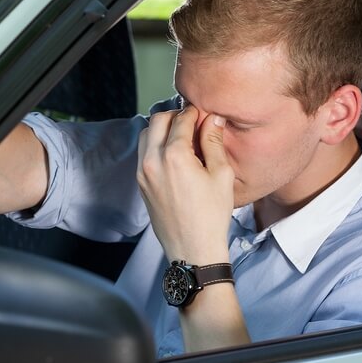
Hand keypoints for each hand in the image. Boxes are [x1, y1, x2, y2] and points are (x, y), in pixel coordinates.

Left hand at [137, 106, 233, 263]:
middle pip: (158, 119)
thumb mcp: (221, 175)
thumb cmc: (211, 215)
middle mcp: (152, 161)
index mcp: (174, 156)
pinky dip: (155, 145)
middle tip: (193, 122)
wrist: (193, 249)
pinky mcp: (140, 184)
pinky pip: (143, 153)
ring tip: (183, 138)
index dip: (195, 113)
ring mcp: (143, 173)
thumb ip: (214, 142)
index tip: (205, 114)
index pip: (181, 119)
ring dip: (162, 129)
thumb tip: (212, 118)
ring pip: (147, 134)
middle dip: (175, 116)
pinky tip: (174, 155)